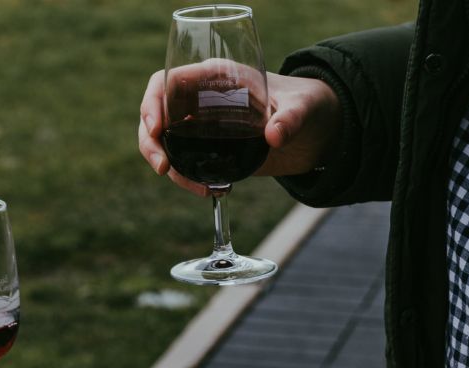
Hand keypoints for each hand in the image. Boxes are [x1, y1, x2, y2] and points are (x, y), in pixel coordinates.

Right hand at [138, 68, 342, 196]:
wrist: (317, 129)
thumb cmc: (308, 104)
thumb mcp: (303, 107)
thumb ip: (291, 118)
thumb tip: (274, 136)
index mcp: (215, 76)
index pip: (168, 81)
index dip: (154, 102)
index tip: (157, 128)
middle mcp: (202, 99)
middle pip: (158, 114)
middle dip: (151, 141)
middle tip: (162, 167)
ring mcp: (204, 126)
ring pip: (167, 142)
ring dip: (170, 166)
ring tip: (197, 188)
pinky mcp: (211, 150)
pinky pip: (185, 162)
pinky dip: (188, 178)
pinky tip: (209, 191)